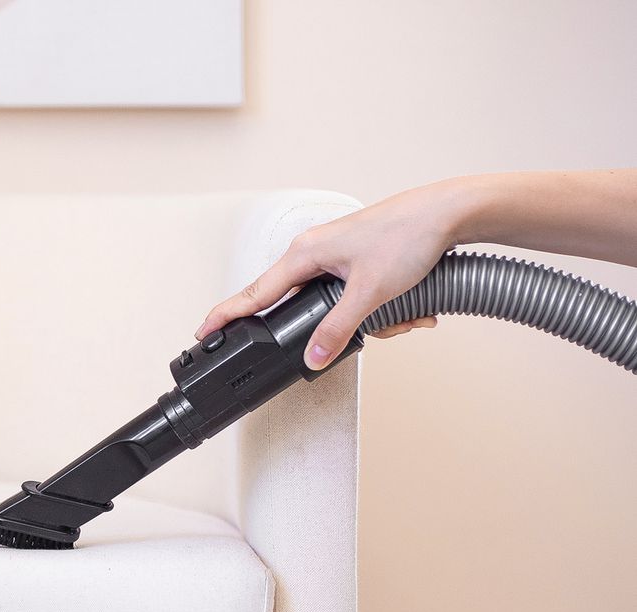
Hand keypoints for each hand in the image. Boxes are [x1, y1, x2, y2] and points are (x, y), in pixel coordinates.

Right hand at [195, 183, 468, 368]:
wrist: (450, 212)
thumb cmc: (408, 235)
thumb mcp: (370, 293)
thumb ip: (336, 330)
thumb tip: (311, 358)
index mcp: (303, 254)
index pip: (253, 293)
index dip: (226, 316)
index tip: (203, 333)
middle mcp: (313, 253)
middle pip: (300, 307)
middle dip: (338, 328)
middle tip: (370, 324)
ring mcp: (335, 256)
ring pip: (335, 307)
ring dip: (373, 318)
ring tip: (404, 313)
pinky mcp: (356, 260)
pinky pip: (356, 298)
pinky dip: (383, 308)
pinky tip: (409, 306)